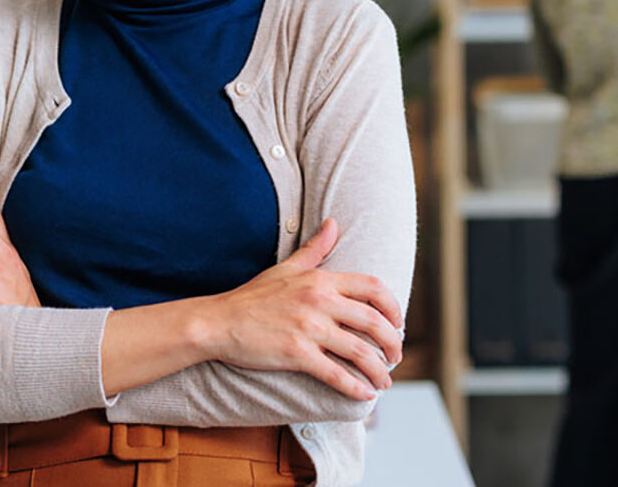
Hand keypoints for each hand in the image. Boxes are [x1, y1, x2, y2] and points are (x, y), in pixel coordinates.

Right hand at [194, 218, 402, 400]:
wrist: (219, 321)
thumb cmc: (253, 296)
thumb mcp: (287, 267)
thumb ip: (315, 248)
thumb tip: (333, 223)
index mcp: (320, 279)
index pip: (372, 288)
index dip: (393, 307)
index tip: (398, 323)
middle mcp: (319, 301)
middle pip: (373, 321)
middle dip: (393, 343)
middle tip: (396, 356)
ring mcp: (309, 328)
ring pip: (359, 351)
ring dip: (379, 370)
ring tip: (385, 381)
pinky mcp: (296, 354)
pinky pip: (336, 373)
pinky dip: (355, 387)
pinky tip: (364, 394)